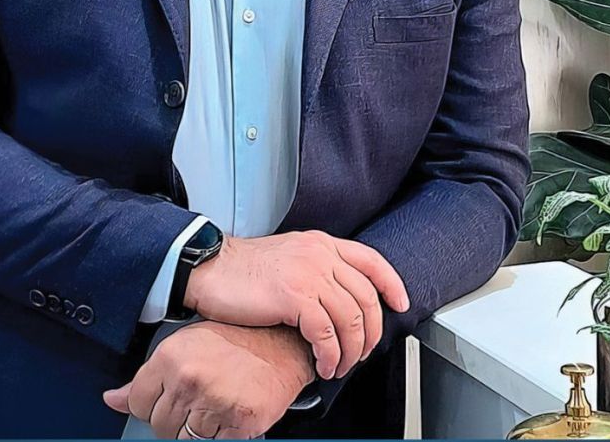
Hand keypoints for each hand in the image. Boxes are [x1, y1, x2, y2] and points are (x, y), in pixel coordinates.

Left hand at [102, 320, 314, 439]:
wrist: (281, 345)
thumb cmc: (233, 340)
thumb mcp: (185, 345)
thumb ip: (147, 376)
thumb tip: (112, 400)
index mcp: (171, 357)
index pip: (138, 403)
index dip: (152, 401)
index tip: (169, 394)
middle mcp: (189, 379)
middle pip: (159, 425)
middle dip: (175, 416)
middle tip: (197, 395)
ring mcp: (213, 403)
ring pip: (184, 438)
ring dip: (198, 426)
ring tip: (214, 400)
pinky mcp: (237, 424)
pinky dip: (219, 434)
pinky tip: (227, 410)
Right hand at [185, 230, 408, 380]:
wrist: (210, 269)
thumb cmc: (243, 269)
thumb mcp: (289, 256)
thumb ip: (316, 268)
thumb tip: (339, 299)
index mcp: (320, 243)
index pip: (371, 260)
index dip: (391, 284)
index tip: (400, 304)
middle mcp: (319, 254)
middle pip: (366, 297)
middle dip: (370, 333)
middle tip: (361, 353)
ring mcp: (308, 274)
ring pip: (350, 318)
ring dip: (350, 351)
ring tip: (339, 366)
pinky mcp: (293, 296)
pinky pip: (326, 334)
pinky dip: (330, 356)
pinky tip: (323, 365)